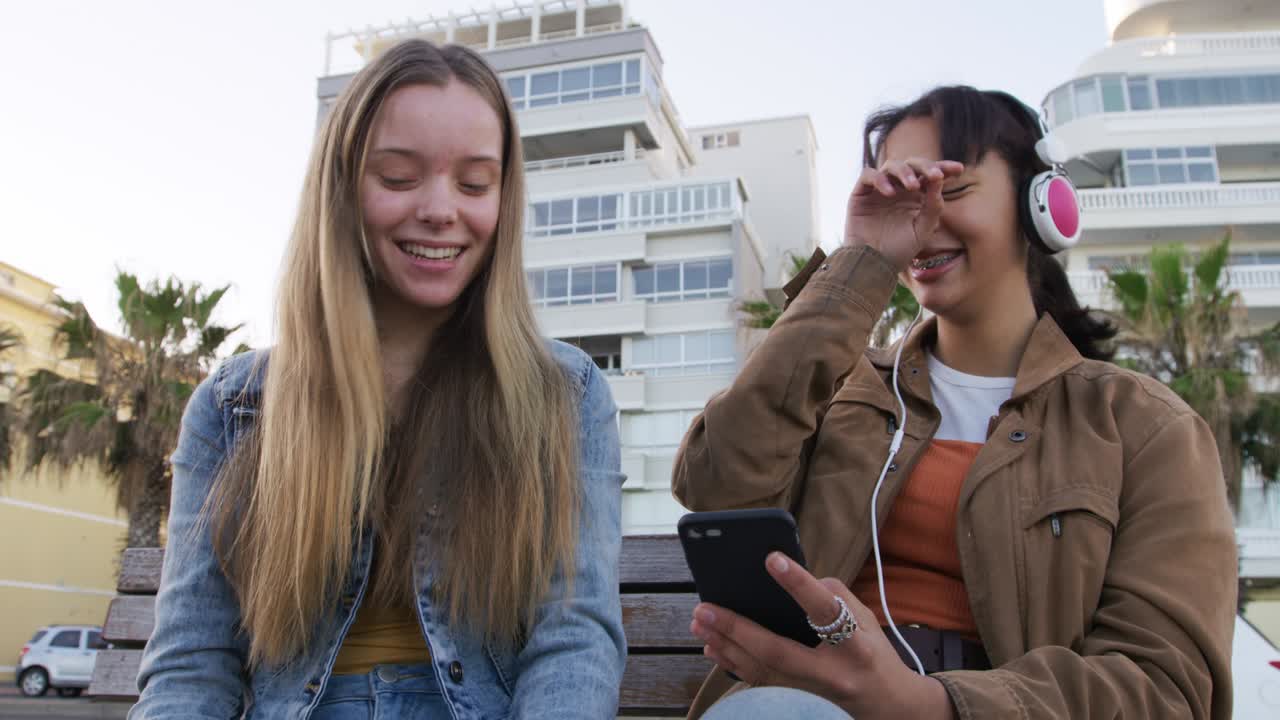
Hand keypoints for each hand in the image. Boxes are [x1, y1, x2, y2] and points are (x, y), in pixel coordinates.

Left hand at [689, 552, 955, 719]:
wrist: (886, 705)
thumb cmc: (872, 651)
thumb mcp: (866, 618)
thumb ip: (831, 595)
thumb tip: (787, 580)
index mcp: (857, 645)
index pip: (825, 610)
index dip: (799, 585)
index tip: (772, 559)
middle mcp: (833, 673)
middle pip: (778, 651)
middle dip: (737, 628)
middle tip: (705, 607)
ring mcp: (813, 694)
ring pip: (761, 671)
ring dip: (725, 645)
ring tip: (700, 622)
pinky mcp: (797, 702)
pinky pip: (758, 682)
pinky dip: (731, 662)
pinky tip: (711, 645)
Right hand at [843, 159, 963, 271]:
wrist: (874, 265)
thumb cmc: (899, 250)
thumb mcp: (923, 229)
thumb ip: (933, 206)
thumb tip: (939, 178)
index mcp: (916, 196)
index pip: (930, 174)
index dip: (944, 167)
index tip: (959, 170)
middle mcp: (898, 189)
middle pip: (912, 164)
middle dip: (926, 166)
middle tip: (935, 176)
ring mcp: (879, 190)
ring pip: (891, 165)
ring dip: (904, 171)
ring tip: (913, 186)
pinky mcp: (860, 194)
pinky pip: (868, 175)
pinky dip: (880, 179)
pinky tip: (890, 193)